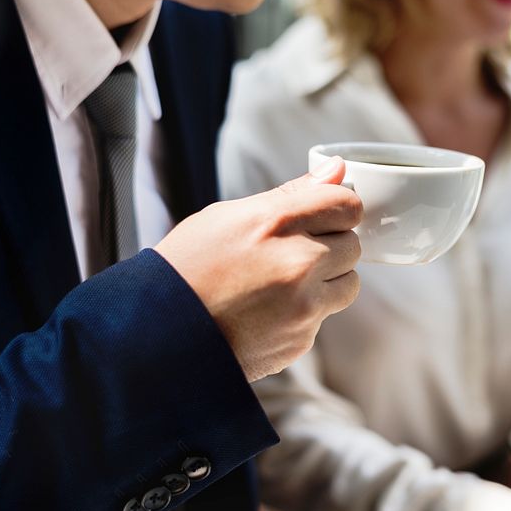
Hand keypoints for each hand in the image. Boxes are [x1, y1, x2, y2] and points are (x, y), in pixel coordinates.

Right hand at [155, 156, 361, 381]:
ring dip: (327, 282)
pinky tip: (266, 313)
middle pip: (352, 245)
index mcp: (276, 223)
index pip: (346, 204)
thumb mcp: (228, 216)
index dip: (336, 209)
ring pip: (349, 284)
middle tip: (291, 253)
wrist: (157, 337)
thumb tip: (336, 170)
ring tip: (282, 284)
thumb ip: (291, 194)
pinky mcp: (302, 340)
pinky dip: (304, 314)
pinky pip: (324, 318)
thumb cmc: (187, 269)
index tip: (322, 216)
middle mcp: (298, 263)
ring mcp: (304, 306)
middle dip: (331, 247)